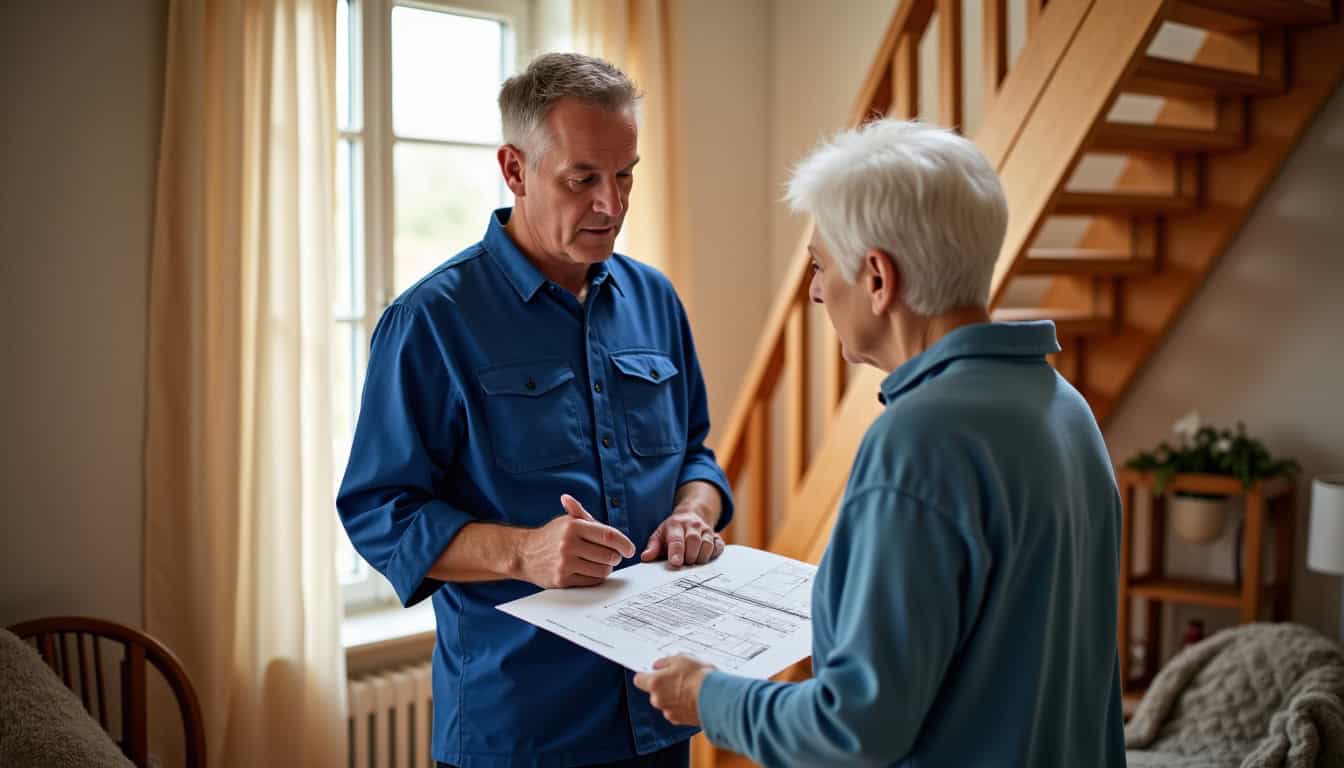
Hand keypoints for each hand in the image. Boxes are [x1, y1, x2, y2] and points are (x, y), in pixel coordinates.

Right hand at [517, 495, 635, 588]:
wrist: (524, 555)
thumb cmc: (550, 536)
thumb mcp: (566, 521)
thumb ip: (580, 513)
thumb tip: (569, 498)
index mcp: (573, 526)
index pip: (608, 536)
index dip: (624, 543)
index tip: (629, 549)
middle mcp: (568, 544)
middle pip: (609, 555)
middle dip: (615, 556)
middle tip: (613, 555)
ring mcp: (565, 563)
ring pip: (602, 570)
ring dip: (606, 567)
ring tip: (601, 562)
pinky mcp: (563, 580)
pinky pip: (592, 581)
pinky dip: (596, 577)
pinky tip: (591, 569)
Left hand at [633, 655, 713, 725]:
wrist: (717, 698)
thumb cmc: (700, 678)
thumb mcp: (682, 659)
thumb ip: (666, 662)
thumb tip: (658, 665)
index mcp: (655, 683)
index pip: (638, 679)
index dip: (645, 675)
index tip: (653, 671)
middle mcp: (658, 700)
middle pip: (654, 692)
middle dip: (663, 685)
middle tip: (678, 677)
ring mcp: (669, 712)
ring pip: (666, 702)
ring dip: (673, 696)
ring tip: (690, 688)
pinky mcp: (680, 721)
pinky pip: (676, 711)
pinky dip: (682, 706)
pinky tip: (694, 698)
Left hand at [642, 508, 723, 567]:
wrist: (690, 517)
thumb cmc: (672, 531)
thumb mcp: (659, 536)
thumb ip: (653, 548)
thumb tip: (645, 558)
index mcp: (675, 525)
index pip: (676, 539)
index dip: (676, 552)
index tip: (675, 563)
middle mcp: (692, 525)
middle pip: (694, 541)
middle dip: (689, 556)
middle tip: (685, 565)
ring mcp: (705, 530)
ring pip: (707, 544)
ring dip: (701, 557)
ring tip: (694, 563)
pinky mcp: (716, 536)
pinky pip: (718, 546)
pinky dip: (714, 554)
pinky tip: (707, 558)